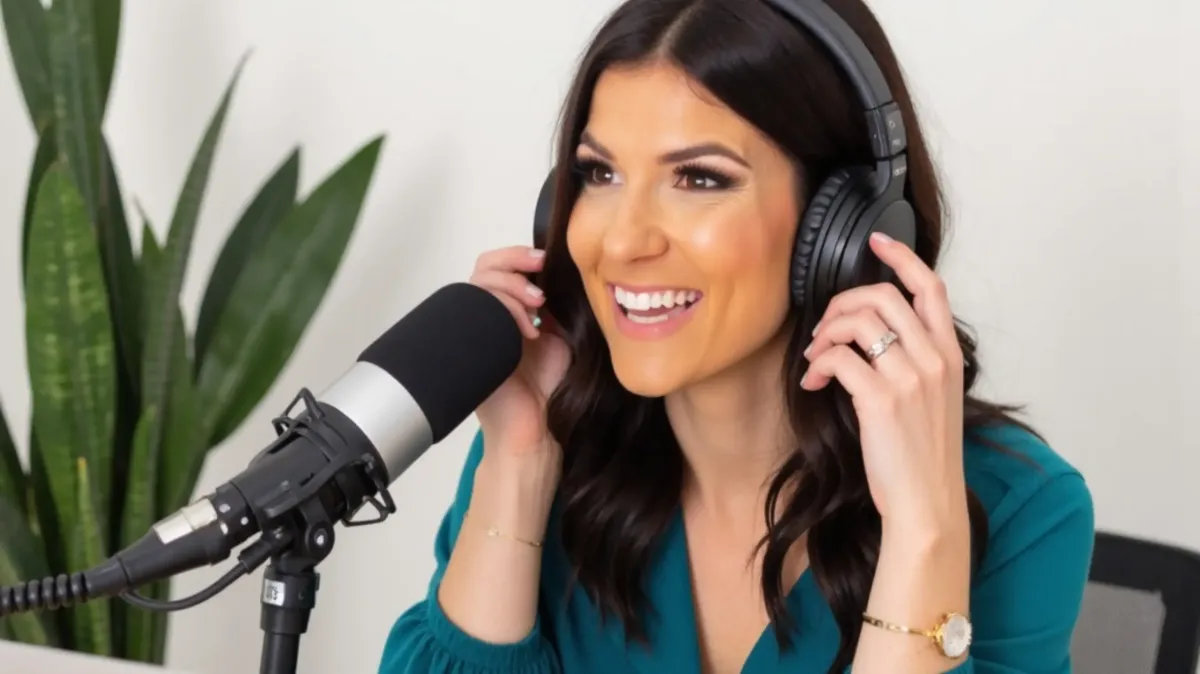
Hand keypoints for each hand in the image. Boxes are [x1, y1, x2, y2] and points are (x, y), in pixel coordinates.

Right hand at [470, 245, 569, 456]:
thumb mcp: (559, 337)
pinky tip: (527, 328)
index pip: (498, 268)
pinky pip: (475, 312)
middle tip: (538, 276)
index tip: (544, 258)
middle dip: (512, 264)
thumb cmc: (545, 389)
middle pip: (484, 269)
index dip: (517, 255)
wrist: (535, 428)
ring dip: (511, 288)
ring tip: (536, 308)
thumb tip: (560, 274)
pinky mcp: (470, 347)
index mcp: (505, 312)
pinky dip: (503, 310)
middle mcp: (487, 318)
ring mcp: (475, 331)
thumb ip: (554, 307)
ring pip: (478, 286)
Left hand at [800, 232, 966, 534]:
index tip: (876, 241)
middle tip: (824, 329)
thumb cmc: (925, 458)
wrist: (928, 504)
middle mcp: (934, 359)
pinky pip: (838, 358)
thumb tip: (873, 339)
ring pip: (858, 320)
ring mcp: (910, 378)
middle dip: (842, 304)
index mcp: (949, 355)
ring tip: (815, 357)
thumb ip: (916, 363)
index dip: (901, 257)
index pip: (931, 287)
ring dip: (825, 333)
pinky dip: (817, 365)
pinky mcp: (882, 400)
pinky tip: (813, 384)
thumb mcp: (934, 401)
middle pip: (882, 296)